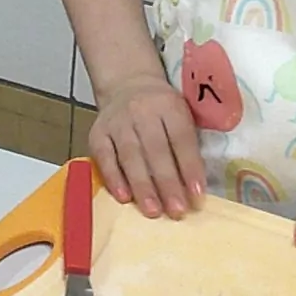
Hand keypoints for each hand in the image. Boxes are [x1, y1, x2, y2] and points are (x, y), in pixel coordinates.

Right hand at [87, 72, 204, 218]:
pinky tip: (124, 197)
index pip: (181, 139)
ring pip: (131, 156)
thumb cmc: (161, 110)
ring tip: (153, 211)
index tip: (198, 196)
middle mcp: (142, 111)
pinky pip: (104, 157)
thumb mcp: (180, 114)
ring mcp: (117, 122)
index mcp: (169, 106)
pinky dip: (113, 178)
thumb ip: (187, 144)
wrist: (127, 84)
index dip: (190, 168)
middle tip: (177, 211)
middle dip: (168, 183)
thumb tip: (195, 188)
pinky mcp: (97, 133)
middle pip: (156, 150)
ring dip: (142, 186)